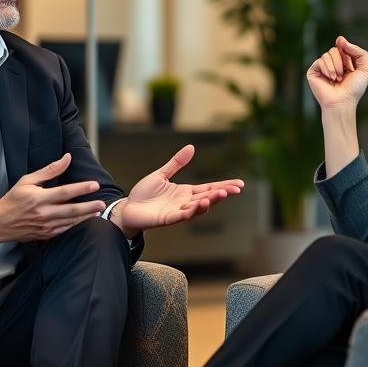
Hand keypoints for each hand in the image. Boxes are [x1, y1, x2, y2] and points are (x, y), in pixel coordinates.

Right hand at [0, 153, 106, 246]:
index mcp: (38, 198)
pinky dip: (76, 225)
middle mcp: (43, 213)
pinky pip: (65, 229)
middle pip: (72, 210)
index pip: (65, 192)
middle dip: (89, 206)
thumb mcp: (27, 181)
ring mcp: (45, 226)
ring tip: (98, 211)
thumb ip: (49, 170)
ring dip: (86, 216)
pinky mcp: (46, 234)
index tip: (94, 185)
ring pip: (71, 221)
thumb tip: (67, 158)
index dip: (81, 188)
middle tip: (102, 202)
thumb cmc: (13, 199)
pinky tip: (85, 220)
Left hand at [111, 144, 243, 238]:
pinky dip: (193, 210)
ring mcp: (178, 211)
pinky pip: (183, 215)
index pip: (209, 188)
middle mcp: (185, 202)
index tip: (239, 184)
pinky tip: (202, 203)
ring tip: (221, 193)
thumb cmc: (144, 193)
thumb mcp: (161, 174)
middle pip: (208, 197)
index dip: (224, 185)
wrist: (128, 208)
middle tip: (237, 189)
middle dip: (223, 193)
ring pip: (198, 207)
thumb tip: (192, 147)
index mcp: (185, 192)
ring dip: (211, 201)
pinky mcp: (168, 219)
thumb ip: (176, 163)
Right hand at [307, 36, 367, 112]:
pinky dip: (327, 68)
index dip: (346, 49)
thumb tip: (341, 40)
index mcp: (343, 63)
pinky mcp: (313, 71)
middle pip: (335, 49)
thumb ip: (359, 52)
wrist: (342, 102)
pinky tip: (330, 78)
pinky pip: (320, 60)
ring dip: (336, 66)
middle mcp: (332, 64)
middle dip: (342, 60)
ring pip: (327, 54)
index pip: (343, 47)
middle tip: (345, 73)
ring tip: (337, 79)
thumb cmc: (354, 89)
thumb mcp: (364, 69)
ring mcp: (322, 68)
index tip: (346, 53)